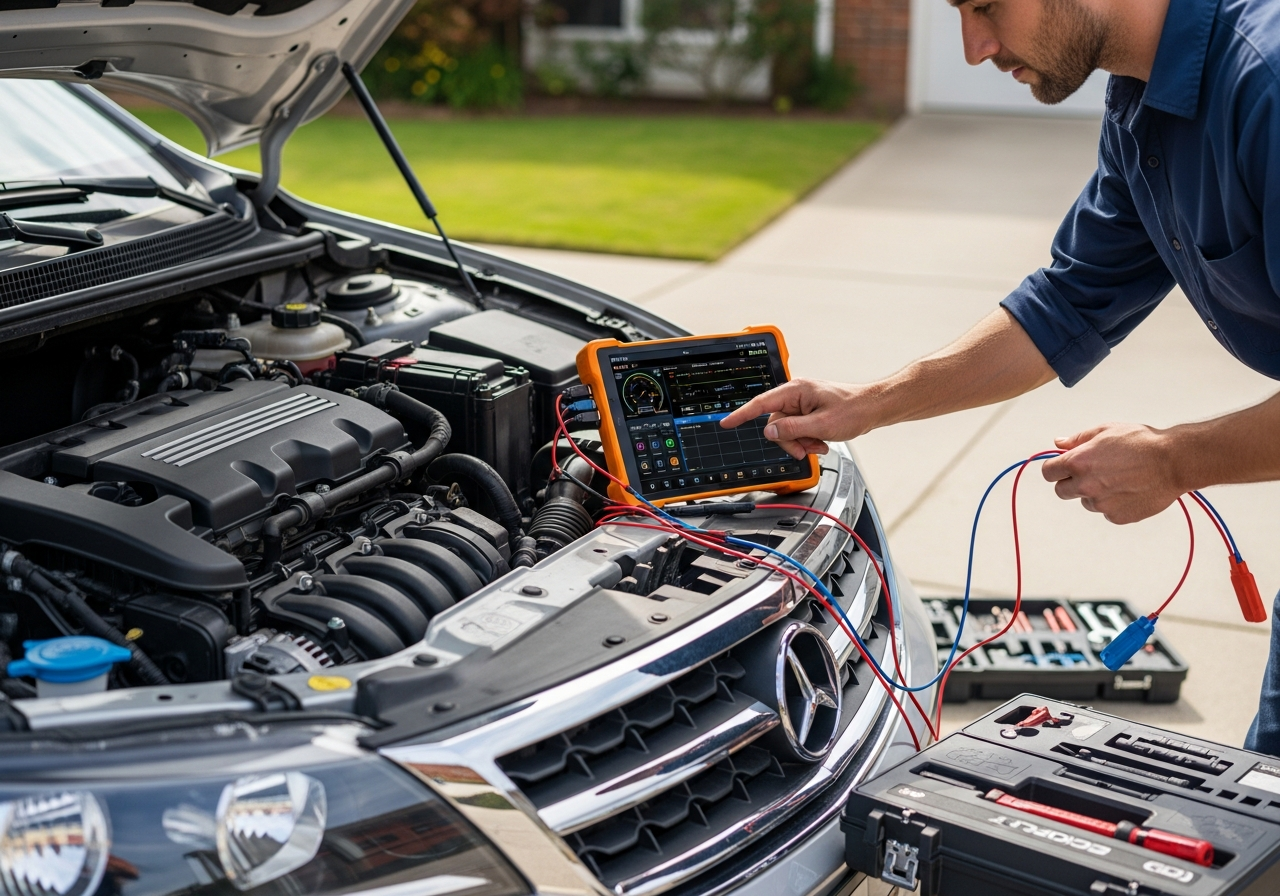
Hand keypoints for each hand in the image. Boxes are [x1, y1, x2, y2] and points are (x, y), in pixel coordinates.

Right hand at [719, 378, 872, 459]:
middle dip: (790, 440)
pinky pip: (798, 429)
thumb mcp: (821, 425)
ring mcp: (803, 403)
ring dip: (801, 441)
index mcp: (796, 391)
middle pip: (776, 423)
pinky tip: (821, 441)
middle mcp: (797, 395)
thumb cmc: (854, 410)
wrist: (874, 408)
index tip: (727, 423)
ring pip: (787, 429)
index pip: (762, 404)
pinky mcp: (809, 412)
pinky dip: (807, 439)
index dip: (742, 414)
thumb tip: (769, 431)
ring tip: (819, 444)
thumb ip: (792, 429)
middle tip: (806, 448)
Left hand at [1040, 423, 1182, 523]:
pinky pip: (1106, 512)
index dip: (1055, 469)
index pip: (1048, 472)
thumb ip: (1077, 439)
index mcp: (1078, 463)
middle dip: (1070, 483)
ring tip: (1119, 478)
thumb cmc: (1142, 443)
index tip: (1062, 468)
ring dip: (1094, 493)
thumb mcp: (1106, 431)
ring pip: (1086, 502)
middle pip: (1061, 491)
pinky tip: (1129, 489)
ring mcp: (1101, 504)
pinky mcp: (1116, 517)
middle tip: (1091, 473)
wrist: (1173, 462)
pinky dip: (1113, 503)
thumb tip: (1058, 444)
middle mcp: (1085, 486)